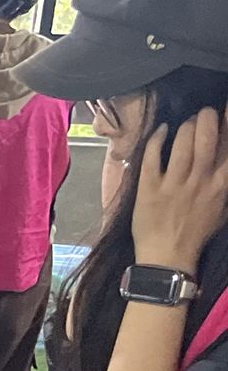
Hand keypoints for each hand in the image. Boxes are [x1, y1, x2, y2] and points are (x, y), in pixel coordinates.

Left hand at [132, 108, 227, 271]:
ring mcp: (174, 183)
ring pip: (183, 141)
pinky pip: (153, 156)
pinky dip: (158, 138)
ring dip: (186, 125)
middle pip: (208, 136)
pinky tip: (162, 130)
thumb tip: (226, 160)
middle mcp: (200, 180)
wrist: (168, 257)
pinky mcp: (149, 188)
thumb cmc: (196, 232)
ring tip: (187, 122)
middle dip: (208, 117)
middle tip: (205, 113)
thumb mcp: (222, 207)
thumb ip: (225, 181)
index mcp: (221, 185)